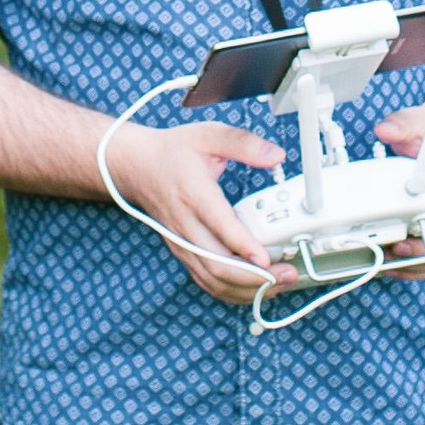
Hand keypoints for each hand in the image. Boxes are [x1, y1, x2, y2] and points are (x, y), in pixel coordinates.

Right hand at [109, 120, 296, 304]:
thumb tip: (276, 155)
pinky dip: (231, 290)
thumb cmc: (174, 151)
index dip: (243, 245)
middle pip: (217, 264)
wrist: (136, 167)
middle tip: (287, 274)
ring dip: (246, 288)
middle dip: (255, 276)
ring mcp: (182, 243)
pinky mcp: (183, 252)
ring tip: (278, 285)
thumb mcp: (209, 134)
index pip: (219, 226)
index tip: (267, 258)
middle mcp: (185, 226)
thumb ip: (244, 143)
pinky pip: (206, 279)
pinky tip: (255, 289)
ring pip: (212, 279)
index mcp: (194, 195)